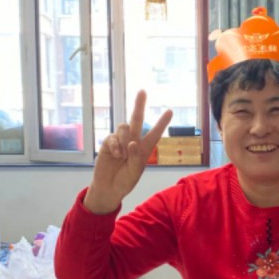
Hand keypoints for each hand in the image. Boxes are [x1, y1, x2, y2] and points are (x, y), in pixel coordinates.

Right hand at [84, 91, 171, 213]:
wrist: (108, 188)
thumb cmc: (125, 181)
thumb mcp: (135, 173)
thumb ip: (136, 157)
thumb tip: (132, 142)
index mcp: (144, 149)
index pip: (155, 134)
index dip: (162, 123)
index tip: (170, 111)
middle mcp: (133, 142)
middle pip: (137, 120)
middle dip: (139, 105)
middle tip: (142, 91)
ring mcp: (120, 141)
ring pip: (124, 127)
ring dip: (125, 139)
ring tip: (122, 155)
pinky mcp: (108, 143)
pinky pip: (113, 137)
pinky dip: (115, 145)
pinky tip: (116, 155)